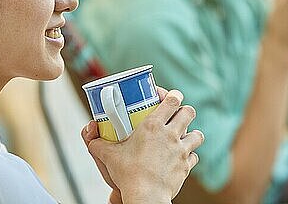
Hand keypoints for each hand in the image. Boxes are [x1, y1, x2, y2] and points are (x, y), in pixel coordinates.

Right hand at [81, 88, 203, 203]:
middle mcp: (170, 135)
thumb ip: (97, 144)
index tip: (169, 96)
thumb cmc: (128, 175)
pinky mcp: (186, 166)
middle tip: (176, 116)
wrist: (146, 196)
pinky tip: (181, 157)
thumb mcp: (108, 156)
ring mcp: (181, 150)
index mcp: (153, 126)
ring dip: (191, 134)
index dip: (173, 95)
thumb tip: (90, 138)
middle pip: (189, 112)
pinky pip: (194, 156)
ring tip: (183, 136)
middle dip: (185, 111)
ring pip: (197, 134)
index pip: (172, 100)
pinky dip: (190, 155)